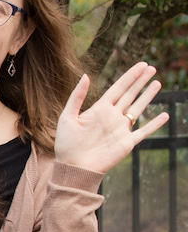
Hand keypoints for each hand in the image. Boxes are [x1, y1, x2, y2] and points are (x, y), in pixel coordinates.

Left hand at [54, 63, 168, 173]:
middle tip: (152, 68)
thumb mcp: (67, 117)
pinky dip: (155, 124)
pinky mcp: (127, 143)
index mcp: (99, 109)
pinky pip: (144, 131)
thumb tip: (86, 75)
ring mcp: (121, 129)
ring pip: (138, 108)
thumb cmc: (66, 144)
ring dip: (148, 96)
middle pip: (130, 94)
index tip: (142, 64)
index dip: (130, 76)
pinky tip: (164, 115)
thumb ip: (77, 97)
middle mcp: (112, 116)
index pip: (118, 88)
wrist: (73, 167)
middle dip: (140, 81)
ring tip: (157, 83)